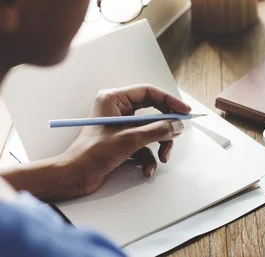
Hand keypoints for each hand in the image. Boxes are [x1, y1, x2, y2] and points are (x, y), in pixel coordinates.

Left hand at [60, 84, 190, 196]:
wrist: (74, 177)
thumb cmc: (91, 154)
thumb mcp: (129, 140)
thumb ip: (157, 130)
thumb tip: (177, 125)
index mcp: (114, 99)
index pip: (149, 92)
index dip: (169, 101)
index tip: (184, 111)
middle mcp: (118, 109)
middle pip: (153, 112)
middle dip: (165, 127)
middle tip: (177, 133)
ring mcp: (121, 126)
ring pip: (151, 130)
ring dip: (159, 145)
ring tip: (162, 157)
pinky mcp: (122, 141)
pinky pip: (144, 144)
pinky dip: (149, 157)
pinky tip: (147, 169)